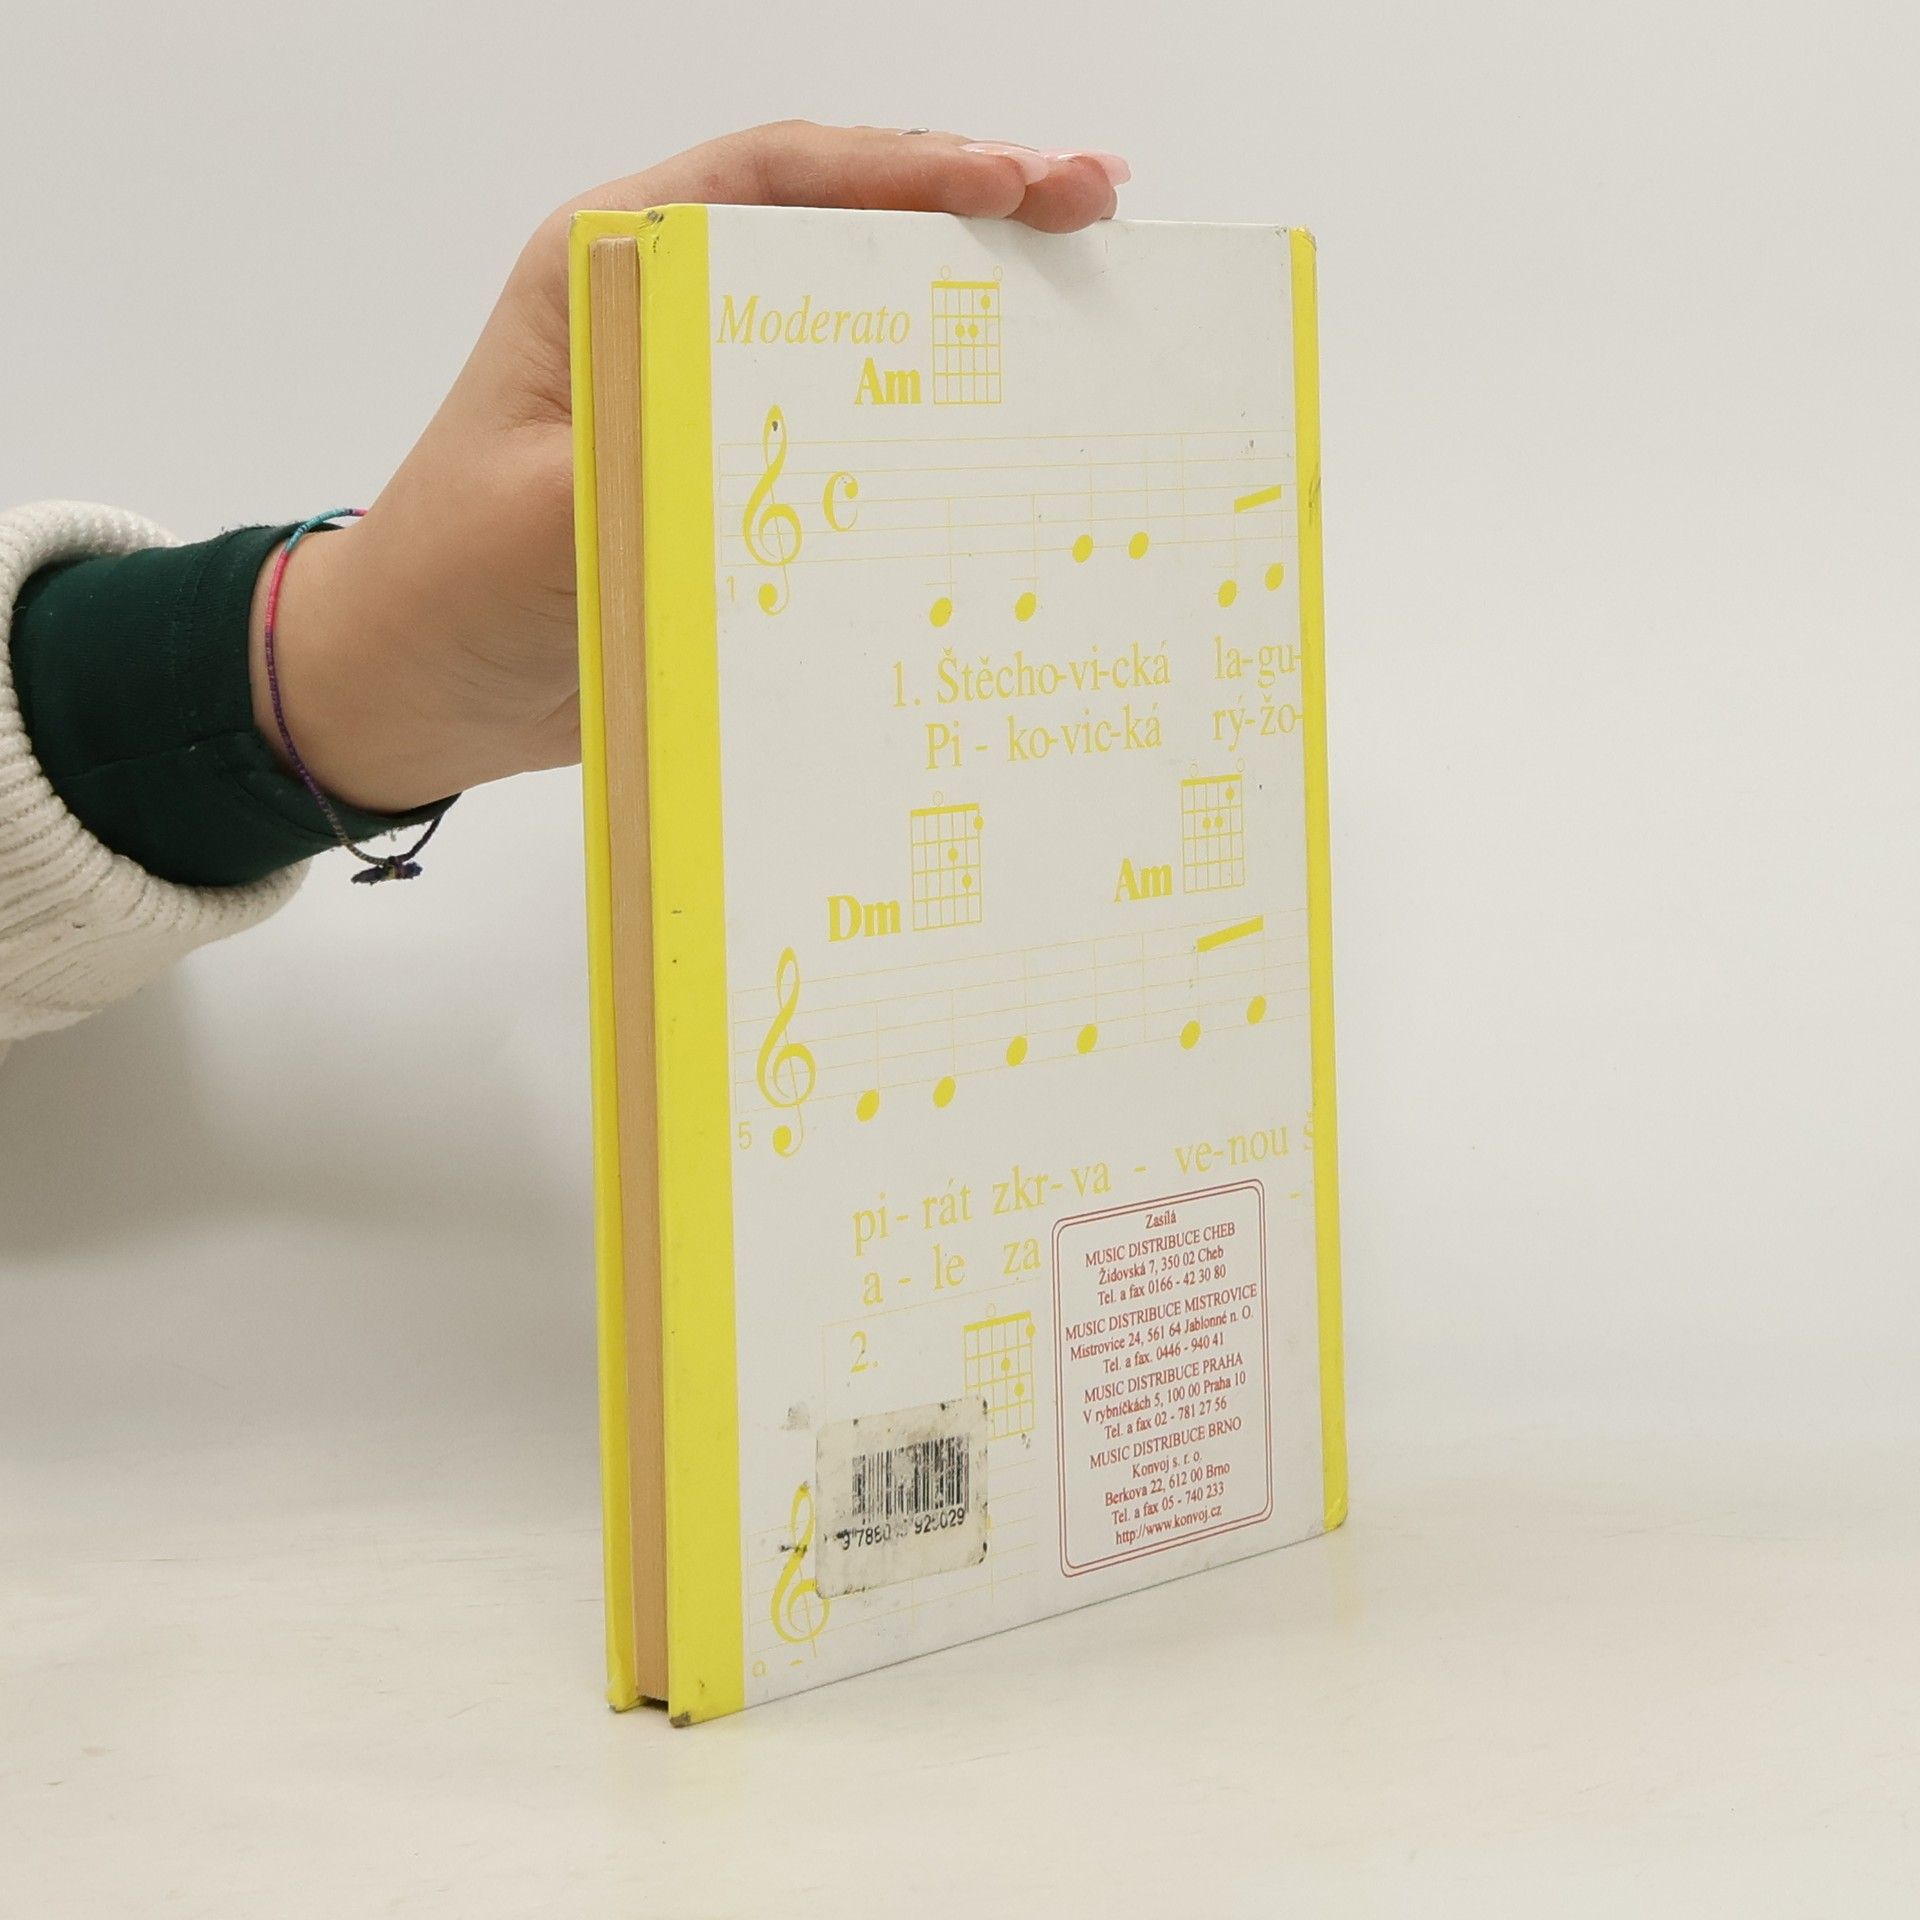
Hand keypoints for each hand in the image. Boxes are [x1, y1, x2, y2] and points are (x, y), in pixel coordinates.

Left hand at [251, 122, 1128, 812]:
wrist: (415, 688)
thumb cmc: (447, 584)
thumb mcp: (540, 514)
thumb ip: (651, 464)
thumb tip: (797, 454)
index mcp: (607, 271)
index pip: (771, 181)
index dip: (900, 169)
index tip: (1010, 181)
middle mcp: (672, 315)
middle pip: (841, 229)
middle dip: (973, 206)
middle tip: (1095, 202)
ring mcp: (713, 396)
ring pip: (862, 323)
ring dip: (972, 303)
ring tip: (1088, 281)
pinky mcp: (738, 479)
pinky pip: (854, 433)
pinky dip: (935, 418)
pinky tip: (1013, 421)